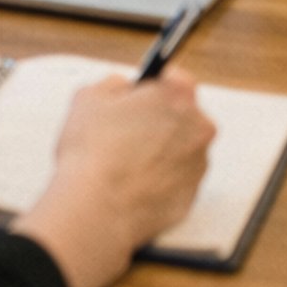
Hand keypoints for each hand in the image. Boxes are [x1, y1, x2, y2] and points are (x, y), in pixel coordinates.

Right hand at [14, 70, 215, 286]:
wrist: (98, 207)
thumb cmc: (93, 152)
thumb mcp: (88, 98)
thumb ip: (112, 84)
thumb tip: (121, 88)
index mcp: (177, 96)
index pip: (175, 79)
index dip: (152, 86)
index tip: (139, 94)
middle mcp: (198, 128)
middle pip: (182, 115)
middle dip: (158, 119)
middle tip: (125, 130)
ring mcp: (198, 164)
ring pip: (181, 148)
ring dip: (160, 150)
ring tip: (124, 160)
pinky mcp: (192, 195)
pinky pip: (176, 179)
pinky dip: (160, 178)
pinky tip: (132, 181)